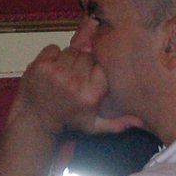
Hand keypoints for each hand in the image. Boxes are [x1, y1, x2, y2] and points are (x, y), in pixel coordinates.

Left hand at [14, 45, 141, 135]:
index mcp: (91, 95)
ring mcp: (56, 73)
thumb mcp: (95, 127)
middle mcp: (75, 82)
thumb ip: (118, 123)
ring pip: (70, 51)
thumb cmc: (67, 120)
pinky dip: (52, 55)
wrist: (34, 119)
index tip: (89, 78)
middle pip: (86, 56)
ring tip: (63, 72)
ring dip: (68, 58)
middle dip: (82, 62)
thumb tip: (141, 122)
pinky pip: (52, 48)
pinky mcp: (40, 66)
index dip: (95, 69)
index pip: (101, 67)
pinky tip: (52, 68)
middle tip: (75, 74)